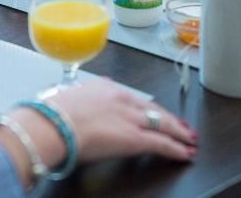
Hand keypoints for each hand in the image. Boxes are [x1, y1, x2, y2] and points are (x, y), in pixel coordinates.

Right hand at [48, 78, 197, 162]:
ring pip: (162, 124)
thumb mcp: (68, 100)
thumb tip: (78, 111)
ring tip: (189, 139)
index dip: (148, 108)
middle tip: (182, 126)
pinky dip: (176, 149)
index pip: (134, 98)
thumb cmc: (51, 116)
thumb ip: (81, 104)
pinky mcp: (135, 138)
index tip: (153, 112)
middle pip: (153, 109)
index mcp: (104, 87)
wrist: (51, 125)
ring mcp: (130, 117)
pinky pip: (162, 143)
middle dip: (170, 118)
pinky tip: (184, 153)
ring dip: (178, 133)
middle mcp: (122, 99)